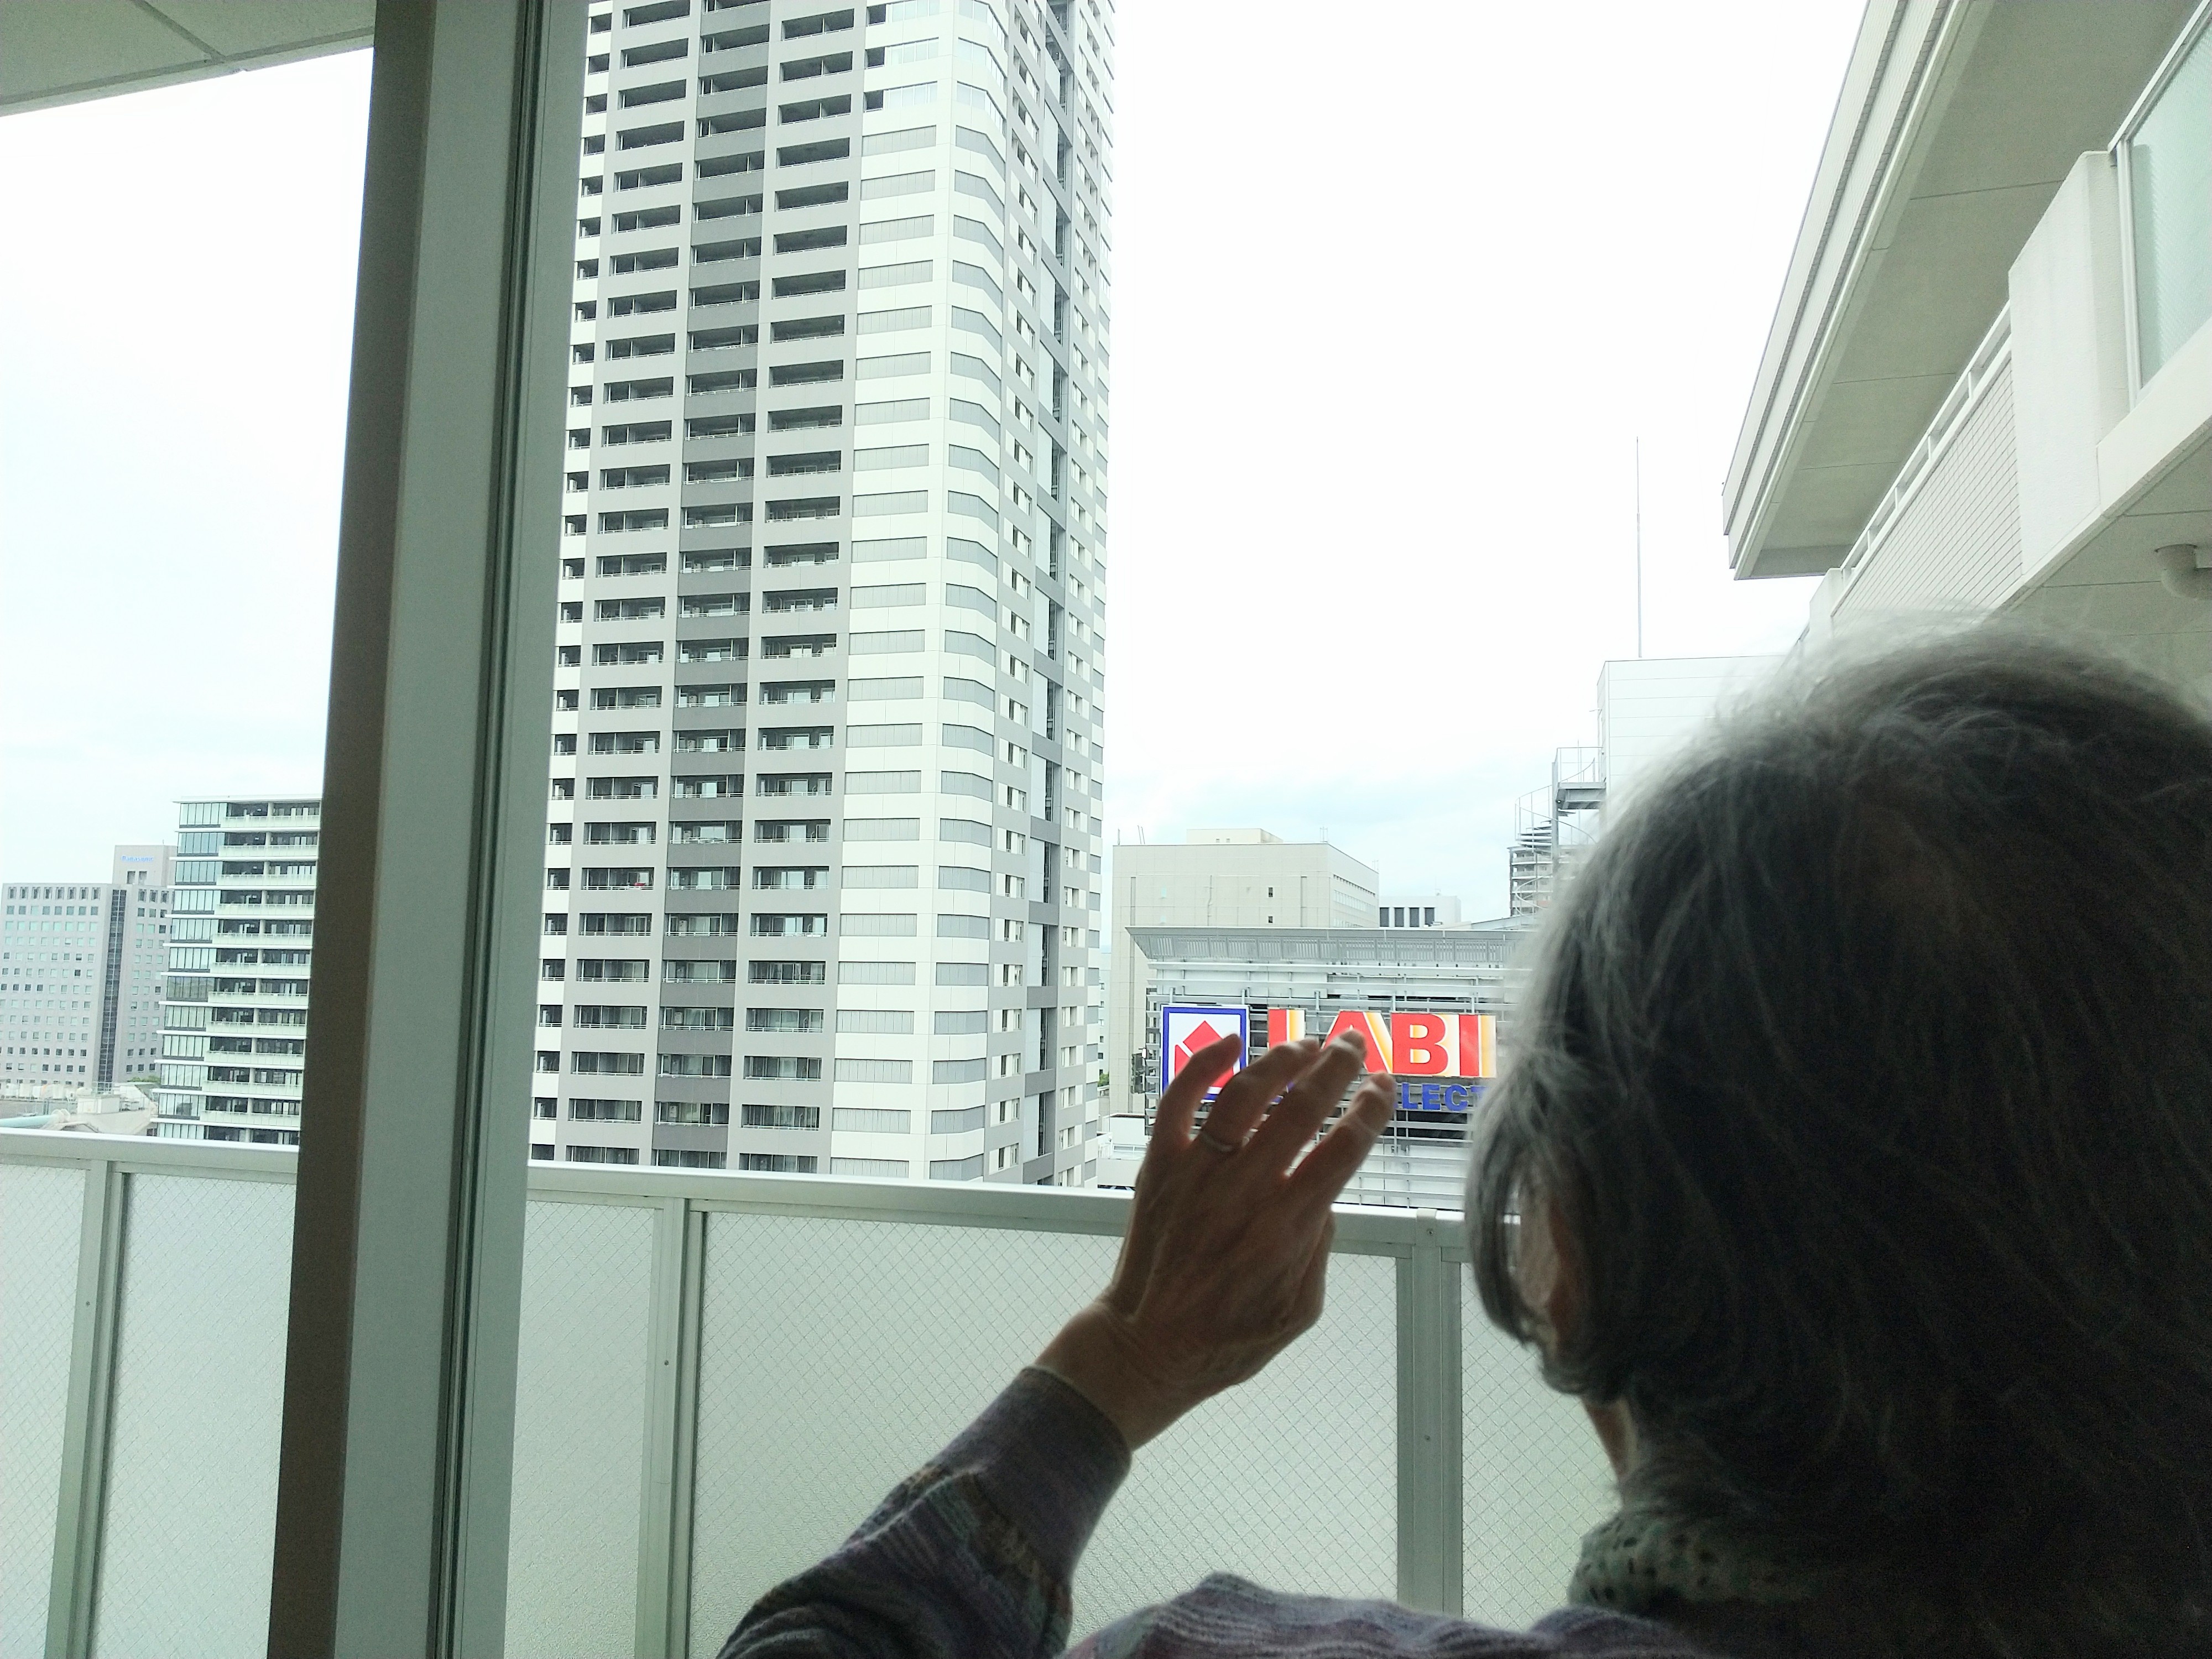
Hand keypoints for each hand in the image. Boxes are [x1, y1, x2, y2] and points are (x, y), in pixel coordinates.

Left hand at [1035, 1033, 1394, 1447]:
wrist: (1146, 1346)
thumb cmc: (1226, 1339)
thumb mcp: (1299, 1311)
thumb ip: (1319, 1249)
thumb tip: (1324, 1194)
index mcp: (1286, 1227)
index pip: (1342, 1151)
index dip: (1370, 1110)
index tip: (1385, 1086)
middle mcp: (1244, 1190)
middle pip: (1300, 1109)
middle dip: (1335, 1067)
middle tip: (1355, 1043)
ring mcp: (1197, 1173)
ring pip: (1243, 1095)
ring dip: (1279, 1060)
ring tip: (1305, 1042)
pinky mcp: (1159, 1166)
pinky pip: (1178, 1102)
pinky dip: (1203, 1065)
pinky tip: (1230, 1043)